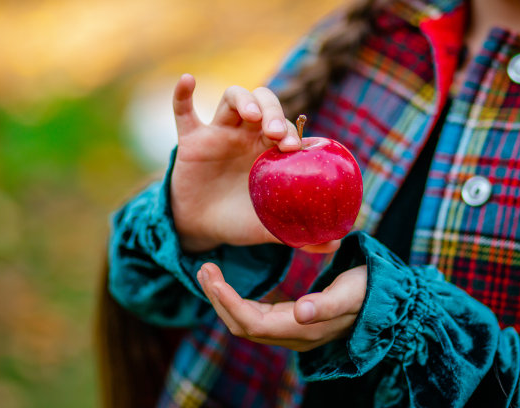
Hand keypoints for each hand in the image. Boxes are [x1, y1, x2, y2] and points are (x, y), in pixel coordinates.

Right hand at [171, 74, 338, 253]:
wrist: (204, 228)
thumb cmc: (241, 221)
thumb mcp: (269, 227)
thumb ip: (300, 233)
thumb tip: (336, 244)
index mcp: (268, 149)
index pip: (285, 126)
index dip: (291, 130)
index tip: (293, 147)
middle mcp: (247, 135)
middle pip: (264, 104)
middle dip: (273, 111)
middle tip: (275, 132)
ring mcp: (219, 134)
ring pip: (233, 99)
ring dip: (244, 101)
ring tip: (252, 116)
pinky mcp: (191, 140)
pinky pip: (184, 112)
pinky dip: (183, 95)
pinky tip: (188, 80)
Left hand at [197, 262, 366, 351]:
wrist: (384, 299)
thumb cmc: (368, 290)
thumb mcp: (350, 292)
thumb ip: (327, 305)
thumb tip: (302, 313)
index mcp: (302, 329)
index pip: (252, 323)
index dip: (228, 303)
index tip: (212, 278)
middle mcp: (293, 334)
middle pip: (242, 325)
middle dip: (218, 299)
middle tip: (203, 268)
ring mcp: (291, 330)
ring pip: (246, 322)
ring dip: (223, 299)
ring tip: (207, 273)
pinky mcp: (292, 320)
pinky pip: (255, 316)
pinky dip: (236, 300)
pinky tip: (228, 285)